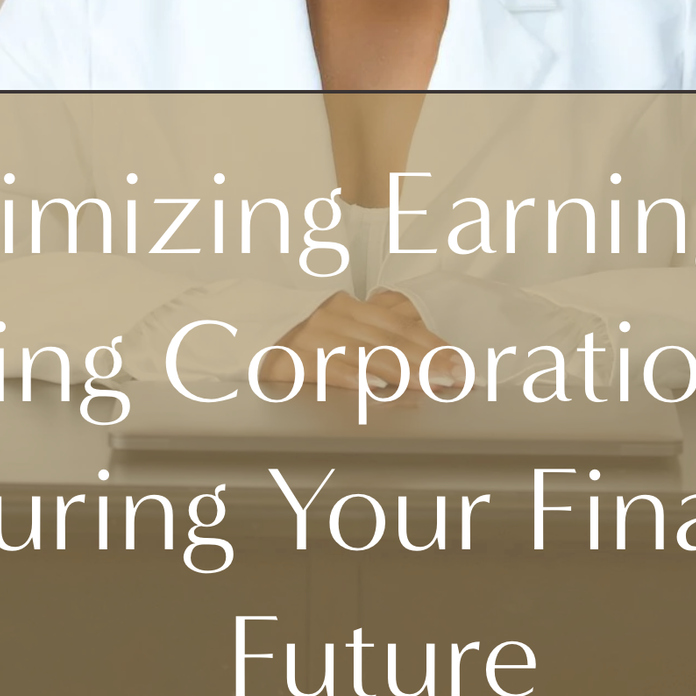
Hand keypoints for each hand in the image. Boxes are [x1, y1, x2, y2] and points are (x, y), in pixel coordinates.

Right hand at [261, 289, 453, 404]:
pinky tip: (376, 387)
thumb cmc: (293, 338)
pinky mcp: (290, 358)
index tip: (458, 363)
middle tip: (455, 378)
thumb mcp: (334, 328)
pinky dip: (353, 378)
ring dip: (401, 371)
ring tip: (429, 384)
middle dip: (427, 361)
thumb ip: (369, 338)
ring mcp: (311, 337)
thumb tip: (418, 360)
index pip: (399, 326)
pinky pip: (327, 369)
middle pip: (389, 341)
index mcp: (346, 307)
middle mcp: (332, 318)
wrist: (237, 331)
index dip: (432, 344)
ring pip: (365, 355)